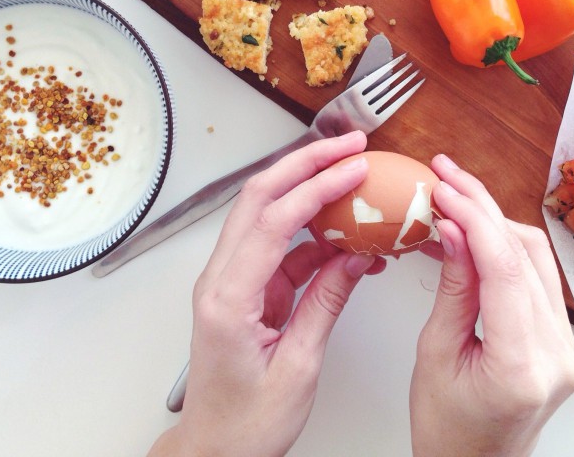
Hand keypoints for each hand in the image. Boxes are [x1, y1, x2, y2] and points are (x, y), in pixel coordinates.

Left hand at [148, 131, 383, 456]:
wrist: (216, 448)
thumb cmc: (245, 423)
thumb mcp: (298, 367)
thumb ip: (327, 304)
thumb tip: (357, 258)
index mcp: (227, 300)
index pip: (273, 222)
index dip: (316, 188)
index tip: (353, 169)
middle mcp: (221, 280)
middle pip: (259, 197)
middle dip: (305, 163)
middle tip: (349, 146)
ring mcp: (231, 280)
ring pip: (266, 212)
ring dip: (308, 188)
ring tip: (350, 173)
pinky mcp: (246, 288)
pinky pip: (280, 245)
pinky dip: (314, 233)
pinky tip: (347, 234)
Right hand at [410, 155, 573, 456]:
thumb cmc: (446, 429)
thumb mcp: (434, 354)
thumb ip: (453, 288)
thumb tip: (456, 229)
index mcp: (522, 366)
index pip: (505, 270)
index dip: (474, 218)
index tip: (445, 188)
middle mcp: (557, 356)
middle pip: (526, 256)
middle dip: (483, 207)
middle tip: (447, 177)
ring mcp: (567, 349)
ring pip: (537, 260)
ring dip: (496, 222)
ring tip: (456, 197)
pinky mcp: (563, 342)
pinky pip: (539, 280)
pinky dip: (506, 250)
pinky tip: (476, 232)